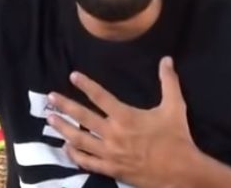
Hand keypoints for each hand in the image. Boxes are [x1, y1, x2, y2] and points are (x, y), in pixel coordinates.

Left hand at [47, 56, 198, 187]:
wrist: (180, 172)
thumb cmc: (177, 137)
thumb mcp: (175, 107)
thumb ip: (168, 81)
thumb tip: (166, 59)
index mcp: (126, 117)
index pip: (100, 97)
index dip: (86, 85)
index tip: (73, 76)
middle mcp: (113, 134)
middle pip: (83, 117)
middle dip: (65, 106)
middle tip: (50, 98)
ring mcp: (109, 153)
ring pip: (79, 139)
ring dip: (63, 129)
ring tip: (50, 120)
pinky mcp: (110, 169)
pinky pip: (87, 162)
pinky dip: (74, 154)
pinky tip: (65, 148)